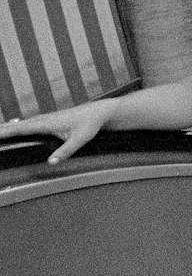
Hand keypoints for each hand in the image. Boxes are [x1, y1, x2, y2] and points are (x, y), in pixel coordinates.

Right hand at [0, 98, 118, 163]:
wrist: (98, 112)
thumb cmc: (90, 125)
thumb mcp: (79, 140)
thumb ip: (65, 151)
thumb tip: (51, 163)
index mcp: (47, 123)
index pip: (21, 129)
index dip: (5, 133)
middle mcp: (42, 119)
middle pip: (16, 126)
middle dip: (2, 131)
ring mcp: (44, 118)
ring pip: (20, 124)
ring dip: (6, 128)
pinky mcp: (47, 120)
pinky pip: (26, 123)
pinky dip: (15, 126)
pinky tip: (9, 127)